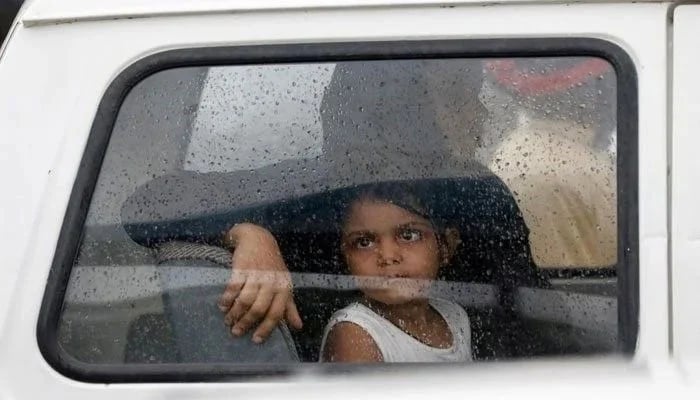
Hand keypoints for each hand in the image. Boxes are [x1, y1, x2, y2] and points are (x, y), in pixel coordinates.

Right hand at [218, 223, 302, 342]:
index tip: (255, 340)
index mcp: (284, 288)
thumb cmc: (273, 265)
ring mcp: (256, 275)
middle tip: (236, 332)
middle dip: (246, 323)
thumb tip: (298, 326)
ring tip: (228, 320)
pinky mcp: (242, 268)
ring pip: (245, 300)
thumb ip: (289, 307)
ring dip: (234, 313)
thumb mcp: (284, 284)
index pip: (276, 314)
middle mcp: (271, 282)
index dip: (266, 329)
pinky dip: (227, 299)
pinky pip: (233, 288)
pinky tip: (222, 305)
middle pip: (258, 309)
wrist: (258, 239)